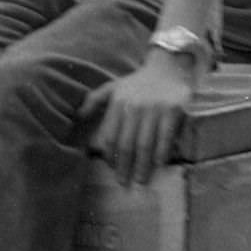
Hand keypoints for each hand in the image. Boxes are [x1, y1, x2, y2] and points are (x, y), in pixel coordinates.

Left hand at [80, 54, 193, 186]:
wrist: (168, 67)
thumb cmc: (138, 82)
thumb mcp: (113, 87)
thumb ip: (94, 100)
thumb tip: (77, 116)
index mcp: (118, 103)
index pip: (111, 136)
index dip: (110, 156)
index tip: (112, 169)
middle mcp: (134, 106)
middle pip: (127, 144)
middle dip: (125, 167)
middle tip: (124, 184)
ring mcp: (154, 109)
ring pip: (145, 143)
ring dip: (142, 165)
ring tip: (141, 180)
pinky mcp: (173, 110)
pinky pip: (165, 137)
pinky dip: (162, 152)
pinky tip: (159, 164)